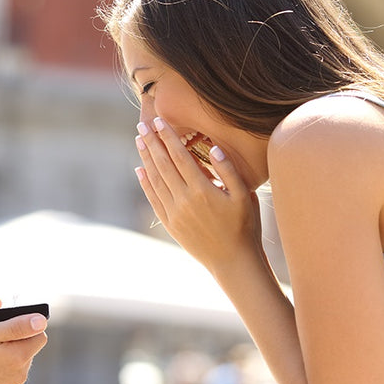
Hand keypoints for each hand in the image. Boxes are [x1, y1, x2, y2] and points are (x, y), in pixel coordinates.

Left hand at [134, 118, 262, 268]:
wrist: (233, 261)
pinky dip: (145, 183)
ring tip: (139, 142)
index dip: (168, 137)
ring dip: (146, 159)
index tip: (158, 122)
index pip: (180, 156)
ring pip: (155, 180)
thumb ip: (228, 170)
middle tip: (142, 125)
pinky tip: (139, 170)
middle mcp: (184, 200)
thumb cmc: (245, 226)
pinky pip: (153, 199)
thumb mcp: (245, 196)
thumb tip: (213, 148)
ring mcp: (174, 213)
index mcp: (202, 190)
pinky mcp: (170, 224)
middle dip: (152, 143)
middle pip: (163, 165)